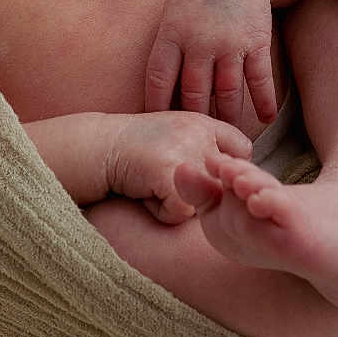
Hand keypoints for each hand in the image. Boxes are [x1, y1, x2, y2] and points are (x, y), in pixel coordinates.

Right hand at [105, 111, 252, 223]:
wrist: (96, 147)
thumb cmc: (133, 150)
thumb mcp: (174, 137)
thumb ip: (204, 150)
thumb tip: (235, 181)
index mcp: (204, 123)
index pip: (242, 151)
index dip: (228, 170)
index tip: (202, 174)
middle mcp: (201, 133)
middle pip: (224, 186)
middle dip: (199, 195)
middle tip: (165, 181)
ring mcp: (187, 150)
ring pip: (204, 203)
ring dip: (177, 205)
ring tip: (153, 186)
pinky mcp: (170, 171)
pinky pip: (181, 213)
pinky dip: (160, 212)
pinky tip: (143, 193)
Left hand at [144, 0, 278, 129]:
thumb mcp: (171, 16)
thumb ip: (168, 52)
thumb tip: (160, 95)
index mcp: (171, 36)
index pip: (158, 81)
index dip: (157, 108)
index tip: (160, 128)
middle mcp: (198, 43)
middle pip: (193, 95)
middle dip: (194, 122)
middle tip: (198, 143)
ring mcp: (228, 43)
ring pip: (226, 94)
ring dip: (228, 119)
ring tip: (229, 137)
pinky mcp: (255, 41)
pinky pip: (259, 80)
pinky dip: (264, 102)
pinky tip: (267, 118)